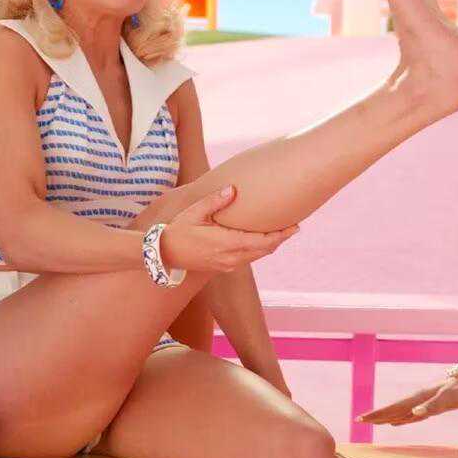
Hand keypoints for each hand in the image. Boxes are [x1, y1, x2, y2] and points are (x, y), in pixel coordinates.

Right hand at [160, 186, 299, 272]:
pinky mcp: (222, 267)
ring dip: (269, 245)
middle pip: (264, 250)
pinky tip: (259, 241)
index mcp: (227, 243)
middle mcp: (230, 258)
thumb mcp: (194, 212)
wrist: (162, 254)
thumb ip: (215, 201)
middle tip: (294, 227)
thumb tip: (232, 189)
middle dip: (280, 239)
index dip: (281, 235)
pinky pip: (246, 260)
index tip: (295, 227)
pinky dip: (257, 250)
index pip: (262, 241)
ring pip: (256, 256)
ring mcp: (226, 265)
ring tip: (281, 233)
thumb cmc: (177, 230)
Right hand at [357, 373, 457, 424]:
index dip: (378, 414)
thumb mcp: (448, 399)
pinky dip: (400, 419)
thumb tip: (414, 412)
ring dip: (386, 417)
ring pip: (399, 412)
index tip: (363, 418)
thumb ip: (431, 406)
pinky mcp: (429, 406)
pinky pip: (409, 415)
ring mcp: (422, 402)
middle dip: (376, 415)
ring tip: (373, 422)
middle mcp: (417, 400)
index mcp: (418, 398)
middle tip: (360, 421)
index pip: (393, 408)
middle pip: (392, 409)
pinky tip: (396, 422)